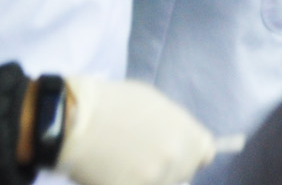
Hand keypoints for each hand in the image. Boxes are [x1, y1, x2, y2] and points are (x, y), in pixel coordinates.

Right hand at [57, 76, 215, 184]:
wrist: (76, 120)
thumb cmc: (115, 104)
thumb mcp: (157, 105)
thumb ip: (174, 126)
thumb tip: (179, 139)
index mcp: (189, 135)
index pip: (205, 154)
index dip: (191, 155)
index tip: (179, 154)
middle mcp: (178, 160)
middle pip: (183, 173)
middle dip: (168, 168)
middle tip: (142, 157)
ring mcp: (155, 180)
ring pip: (160, 183)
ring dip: (147, 178)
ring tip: (124, 163)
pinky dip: (126, 181)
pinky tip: (112, 173)